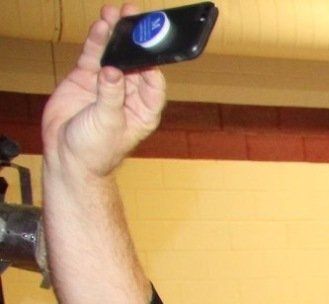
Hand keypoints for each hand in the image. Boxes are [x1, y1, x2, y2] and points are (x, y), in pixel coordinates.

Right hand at [41, 5, 167, 182]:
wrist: (67, 157)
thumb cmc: (96, 150)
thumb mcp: (108, 124)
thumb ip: (110, 96)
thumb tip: (112, 71)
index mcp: (145, 110)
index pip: (154, 82)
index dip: (152, 64)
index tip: (150, 47)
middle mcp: (129, 95)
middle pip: (136, 63)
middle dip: (136, 41)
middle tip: (136, 17)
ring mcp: (107, 84)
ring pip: (114, 55)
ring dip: (116, 35)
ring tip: (116, 13)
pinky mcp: (86, 79)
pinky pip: (94, 57)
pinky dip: (97, 42)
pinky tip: (101, 26)